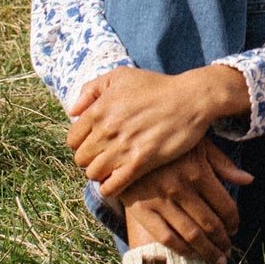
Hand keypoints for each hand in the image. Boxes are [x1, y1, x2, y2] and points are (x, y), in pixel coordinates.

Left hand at [67, 64, 250, 196]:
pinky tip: (119, 181)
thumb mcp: (121, 75)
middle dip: (90, 159)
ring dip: (101, 173)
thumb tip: (72, 111)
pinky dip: (110, 188)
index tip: (95, 143)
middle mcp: (107, 130)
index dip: (82, 143)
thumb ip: (90, 89)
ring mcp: (123, 147)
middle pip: (80, 159)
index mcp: (98, 110)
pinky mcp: (141, 162)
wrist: (191, 98)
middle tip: (105, 156)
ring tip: (113, 168)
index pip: (72, 139)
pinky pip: (112, 186)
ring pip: (93, 174)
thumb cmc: (157, 86)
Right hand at [120, 141, 250, 263]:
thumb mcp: (197, 144)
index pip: (225, 206)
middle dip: (223, 241)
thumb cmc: (166, 144)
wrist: (124, 146)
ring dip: (207, 251)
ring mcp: (160, 201)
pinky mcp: (141, 211)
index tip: (235, 229)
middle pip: (210, 224)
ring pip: (191, 235)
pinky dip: (182, 250)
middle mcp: (180, 187)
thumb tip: (249, 180)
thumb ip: (222, 163)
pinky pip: (166, 237)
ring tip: (216, 259)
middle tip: (227, 251)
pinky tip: (191, 254)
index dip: (233, 222)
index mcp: (197, 171)